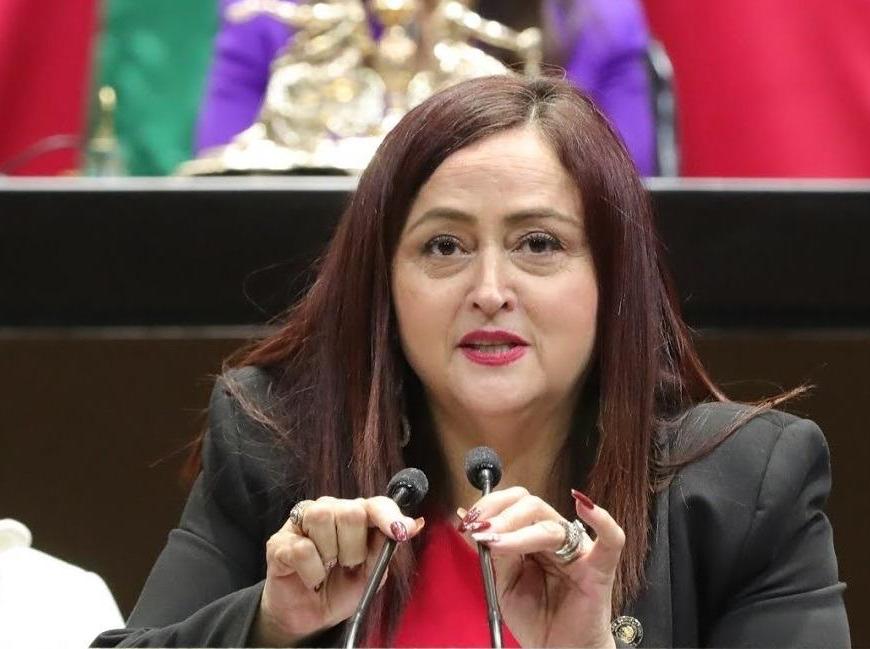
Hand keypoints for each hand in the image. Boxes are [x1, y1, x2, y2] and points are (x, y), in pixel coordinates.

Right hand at [254, 496, 423, 646]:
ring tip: (327, 569)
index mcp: (355, 514)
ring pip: (323, 520)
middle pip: (350, 512)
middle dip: (354, 548)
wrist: (310, 617)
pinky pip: (303, 549)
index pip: (375, 503)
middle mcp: (329, 510)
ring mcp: (301, 522)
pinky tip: (311, 578)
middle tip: (346, 565)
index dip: (390, 516)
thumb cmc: (341, 589)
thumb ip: (387, 547)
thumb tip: (415, 524)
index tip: (402, 531)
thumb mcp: (372, 573)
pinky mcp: (279, 542)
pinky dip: (312, 572)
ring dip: (331, 556)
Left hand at [459, 487, 622, 648]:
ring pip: (552, 526)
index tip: (469, 520)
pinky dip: (602, 521)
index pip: (516, 504)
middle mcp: (557, 538)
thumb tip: (470, 523)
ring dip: (518, 529)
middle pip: (532, 507)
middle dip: (501, 516)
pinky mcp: (599, 570)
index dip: (492, 506)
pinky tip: (585, 507)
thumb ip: (494, 553)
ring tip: (496, 541)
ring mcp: (579, 551)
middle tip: (480, 531)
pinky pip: (611, 541)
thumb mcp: (504, 583)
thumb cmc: (536, 619)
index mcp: (534, 536)